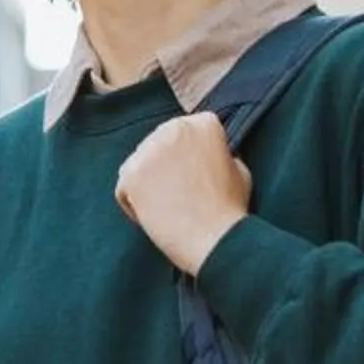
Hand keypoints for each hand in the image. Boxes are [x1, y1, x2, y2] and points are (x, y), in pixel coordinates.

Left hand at [115, 113, 252, 276]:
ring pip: (140, 165)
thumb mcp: (239, 169)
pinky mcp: (130, 174)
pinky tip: (155, 216)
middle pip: (160, 144)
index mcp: (203, 124)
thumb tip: (208, 155)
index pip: (187, 131)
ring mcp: (148, 150)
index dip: (191, 155)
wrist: (214, 239)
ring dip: (149, 183)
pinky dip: (134, 204)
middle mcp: (173, 128)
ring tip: (169, 207)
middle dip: (166, 165)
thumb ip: (220, 154)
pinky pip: (125, 187)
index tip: (197, 175)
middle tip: (179, 193)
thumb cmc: (229, 210)